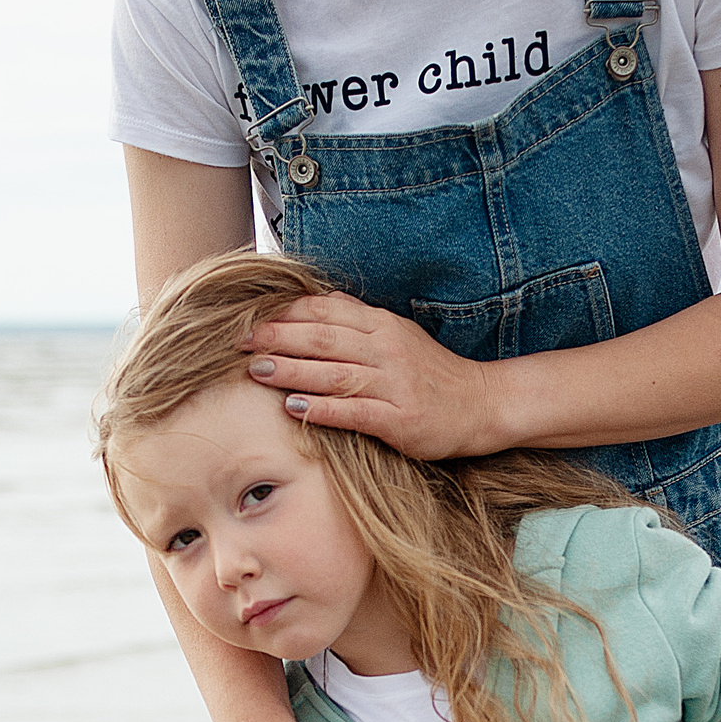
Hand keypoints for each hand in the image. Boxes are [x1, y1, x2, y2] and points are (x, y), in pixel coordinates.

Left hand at [244, 292, 496, 461]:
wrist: (482, 405)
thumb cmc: (432, 373)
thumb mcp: (398, 336)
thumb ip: (358, 321)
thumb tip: (315, 302)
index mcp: (382, 326)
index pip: (326, 312)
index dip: (285, 313)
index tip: (248, 317)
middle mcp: (387, 350)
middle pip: (323, 339)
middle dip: (277, 338)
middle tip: (238, 340)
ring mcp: (395, 384)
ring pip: (335, 373)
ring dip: (292, 371)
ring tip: (255, 371)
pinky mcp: (401, 419)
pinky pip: (356, 412)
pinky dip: (324, 409)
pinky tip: (295, 408)